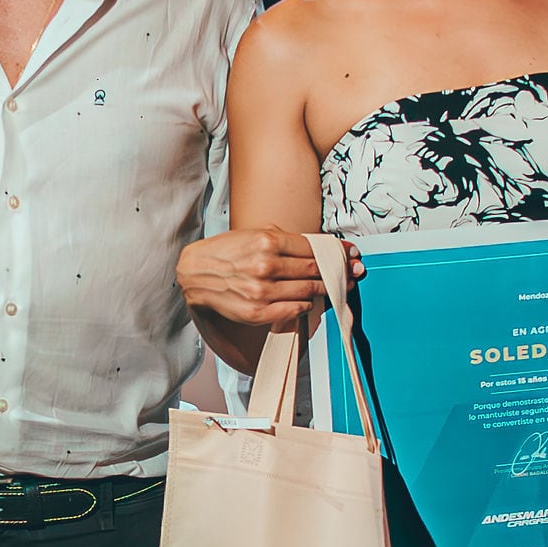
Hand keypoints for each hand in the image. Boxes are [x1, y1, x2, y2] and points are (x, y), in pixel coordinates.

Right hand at [178, 226, 345, 328]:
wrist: (195, 274)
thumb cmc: (227, 252)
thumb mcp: (255, 234)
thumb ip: (288, 240)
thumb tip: (322, 247)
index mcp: (267, 241)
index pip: (314, 248)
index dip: (337, 252)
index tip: (351, 255)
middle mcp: (266, 265)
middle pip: (316, 270)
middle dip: (338, 272)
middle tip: (352, 273)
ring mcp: (262, 291)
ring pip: (309, 291)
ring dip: (323, 290)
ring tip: (332, 287)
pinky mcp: (257, 312)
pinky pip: (295, 310)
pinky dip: (305, 306)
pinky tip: (307, 300)